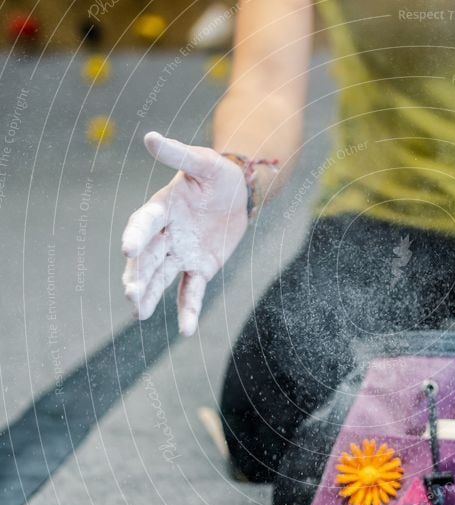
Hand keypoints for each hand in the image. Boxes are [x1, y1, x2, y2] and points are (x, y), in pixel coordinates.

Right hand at [122, 132, 247, 335]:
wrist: (239, 193)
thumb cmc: (217, 174)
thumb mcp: (204, 162)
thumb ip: (179, 154)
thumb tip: (150, 137)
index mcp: (163, 207)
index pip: (145, 221)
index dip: (137, 233)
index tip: (127, 248)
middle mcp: (166, 234)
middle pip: (148, 257)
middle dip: (138, 274)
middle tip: (130, 293)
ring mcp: (181, 253)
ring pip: (162, 277)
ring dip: (151, 294)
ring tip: (138, 313)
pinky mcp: (200, 268)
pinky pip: (192, 291)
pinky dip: (188, 310)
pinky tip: (185, 330)